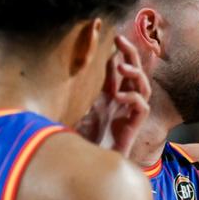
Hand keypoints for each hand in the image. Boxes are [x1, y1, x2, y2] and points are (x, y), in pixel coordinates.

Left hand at [75, 35, 151, 155]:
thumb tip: (56, 79)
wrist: (93, 162)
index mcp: (110, 96)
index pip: (117, 69)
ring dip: (134, 73)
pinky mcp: (135, 125)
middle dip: (130, 53)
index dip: (115, 53)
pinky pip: (141, 105)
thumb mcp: (74, 110)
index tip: (108, 37)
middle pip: (134, 71)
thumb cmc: (85, 140)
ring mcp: (130, 112)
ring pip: (143, 86)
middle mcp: (123, 102)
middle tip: (120, 38)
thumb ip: (75, 95)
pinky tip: (118, 96)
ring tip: (121, 66)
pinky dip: (132, 97)